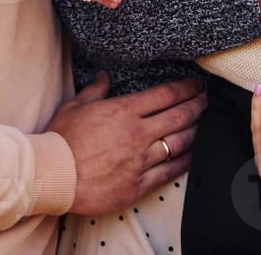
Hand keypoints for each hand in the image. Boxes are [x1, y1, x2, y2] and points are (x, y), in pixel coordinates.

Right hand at [45, 72, 206, 215]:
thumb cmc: (61, 139)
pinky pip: (170, 171)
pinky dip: (185, 160)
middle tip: (206, 99)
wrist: (54, 175)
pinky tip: (192, 154)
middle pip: (180, 116)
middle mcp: (138, 134)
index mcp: (124, 111)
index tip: (196, 84)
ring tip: (204, 123)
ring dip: (196, 130)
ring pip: (180, 142)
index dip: (186, 88)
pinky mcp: (139, 184)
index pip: (165, 95)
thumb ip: (95, 90)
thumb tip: (104, 76)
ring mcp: (141, 160)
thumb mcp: (75, 106)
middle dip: (197, 105)